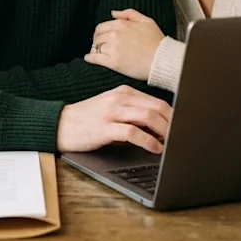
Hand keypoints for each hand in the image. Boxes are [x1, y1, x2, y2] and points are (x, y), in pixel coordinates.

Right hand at [56, 86, 171, 153]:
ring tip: (171, 143)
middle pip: (156, 107)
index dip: (173, 115)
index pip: (156, 101)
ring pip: (148, 117)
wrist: (59, 123)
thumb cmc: (87, 119)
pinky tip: (155, 149)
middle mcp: (119, 98)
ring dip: (164, 132)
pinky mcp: (105, 128)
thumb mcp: (111, 109)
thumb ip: (133, 113)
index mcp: (123, 92)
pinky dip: (149, 141)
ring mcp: (111, 112)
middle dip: (173, 123)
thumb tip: (159, 126)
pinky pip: (133, 133)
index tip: (181, 128)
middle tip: (181, 136)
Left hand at [84, 9, 165, 80]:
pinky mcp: (113, 62)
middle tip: (98, 46)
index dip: (100, 33)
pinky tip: (88, 58)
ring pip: (95, 47)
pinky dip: (89, 58)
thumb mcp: (146, 21)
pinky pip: (94, 58)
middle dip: (97, 41)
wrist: (162, 60)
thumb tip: (113, 13)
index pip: (101, 27)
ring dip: (94, 49)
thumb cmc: (157, 41)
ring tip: (96, 53)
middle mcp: (115, 34)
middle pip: (97, 37)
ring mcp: (113, 48)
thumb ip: (129, 14)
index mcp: (121, 24)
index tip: (101, 37)